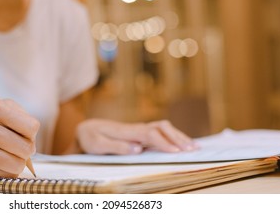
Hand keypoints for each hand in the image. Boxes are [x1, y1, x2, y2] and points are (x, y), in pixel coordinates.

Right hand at [0, 97, 39, 176]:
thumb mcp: (7, 110)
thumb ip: (25, 120)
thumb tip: (31, 144)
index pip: (32, 127)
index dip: (32, 134)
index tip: (23, 133)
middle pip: (26, 148)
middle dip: (27, 150)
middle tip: (19, 147)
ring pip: (17, 164)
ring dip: (18, 163)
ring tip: (9, 155)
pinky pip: (5, 176)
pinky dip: (7, 171)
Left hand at [76, 118, 197, 154]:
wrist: (86, 129)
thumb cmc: (91, 138)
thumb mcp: (98, 144)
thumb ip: (117, 146)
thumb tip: (138, 149)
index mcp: (127, 131)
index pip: (150, 134)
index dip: (164, 142)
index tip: (177, 151)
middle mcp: (136, 128)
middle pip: (161, 128)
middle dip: (178, 138)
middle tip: (193, 149)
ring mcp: (139, 129)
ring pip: (163, 128)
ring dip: (178, 135)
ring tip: (193, 146)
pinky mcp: (140, 133)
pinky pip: (160, 131)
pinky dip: (173, 135)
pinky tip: (182, 143)